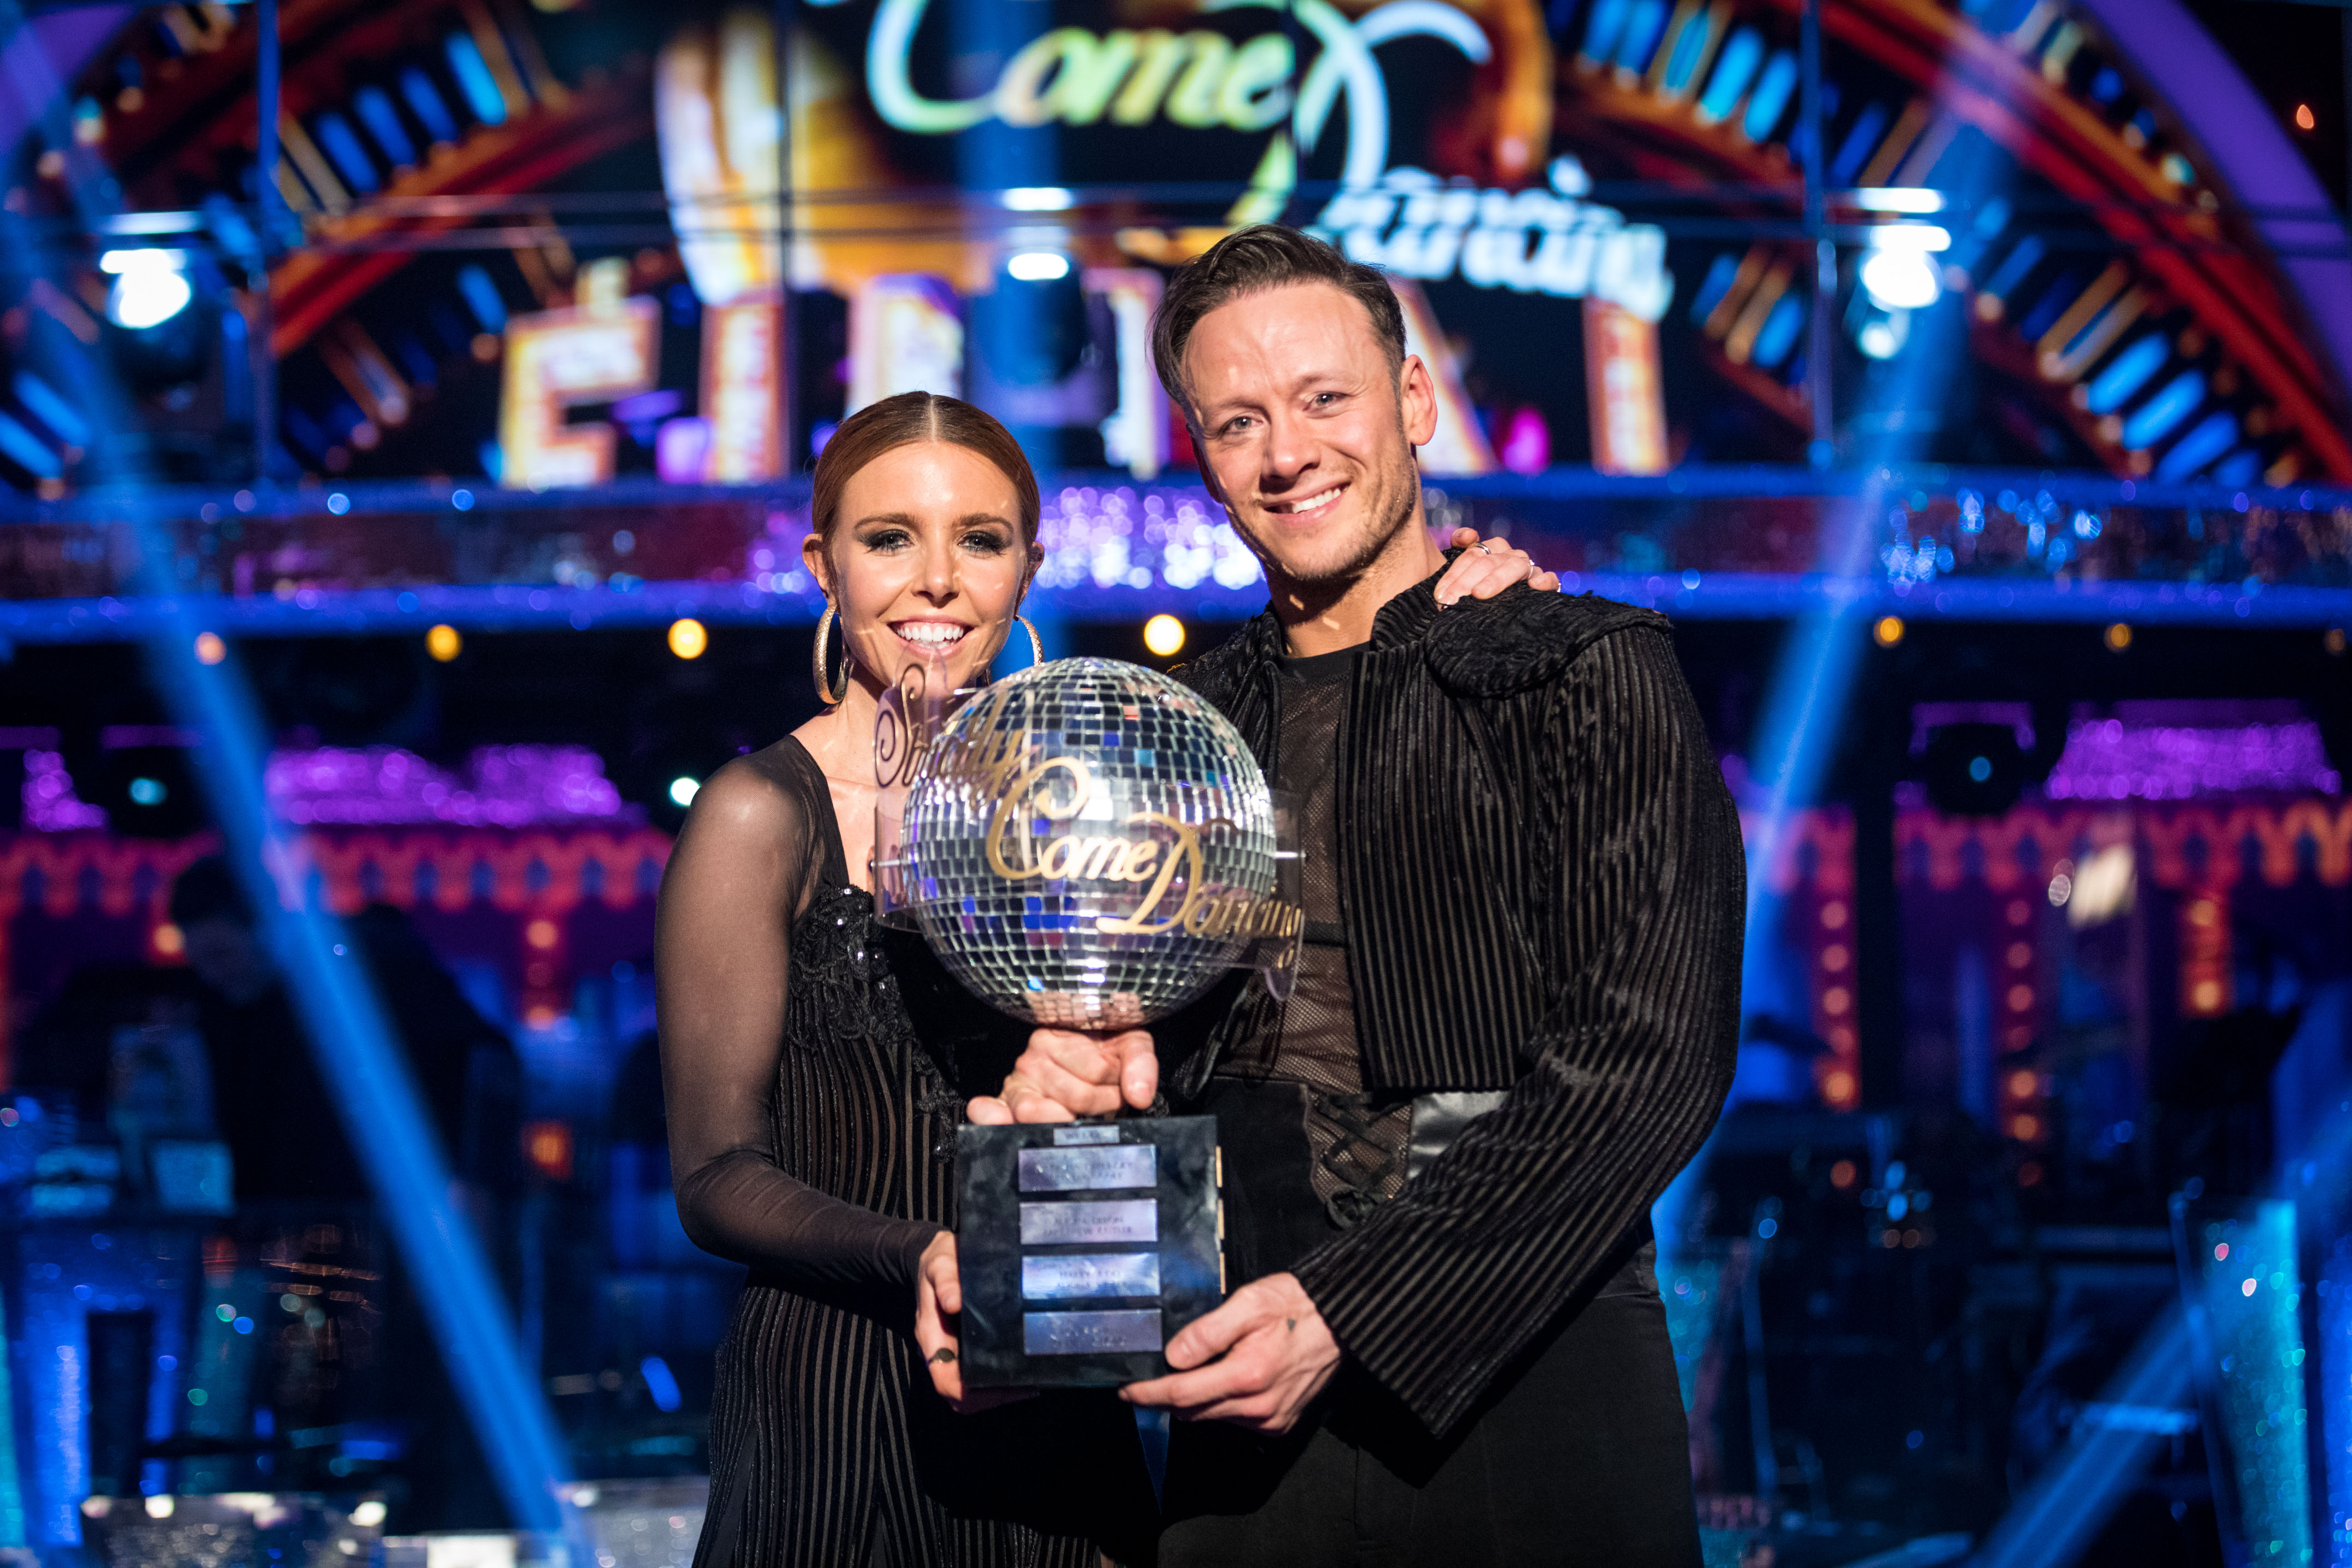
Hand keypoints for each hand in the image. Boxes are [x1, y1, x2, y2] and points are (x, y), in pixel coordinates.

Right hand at [913, 1231, 1029, 1413]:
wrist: (937, 1257)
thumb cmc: (939, 1261)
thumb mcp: (940, 1263)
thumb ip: (945, 1279)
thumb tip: (954, 1302)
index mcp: (930, 1336)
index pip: (945, 1380)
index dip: (971, 1392)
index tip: (1003, 1385)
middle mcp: (940, 1350)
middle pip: (959, 1396)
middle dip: (990, 1397)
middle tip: (1025, 1387)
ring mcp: (952, 1351)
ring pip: (969, 1391)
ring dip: (995, 1393)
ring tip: (1026, 1383)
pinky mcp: (964, 1348)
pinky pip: (977, 1375)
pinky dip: (996, 1381)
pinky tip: (1019, 1370)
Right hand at [967, 1027, 1156, 1124]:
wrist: (1086, 1052)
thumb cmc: (1102, 1047)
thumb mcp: (1129, 1044)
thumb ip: (1140, 1064)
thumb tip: (1140, 1095)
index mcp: (1056, 1037)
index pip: (1096, 1071)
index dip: (1117, 1083)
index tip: (1121, 1082)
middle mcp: (1031, 1060)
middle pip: (1075, 1097)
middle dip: (1101, 1104)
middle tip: (1107, 1100)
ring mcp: (1017, 1086)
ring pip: (1039, 1112)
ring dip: (1069, 1120)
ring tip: (1083, 1115)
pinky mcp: (1007, 1109)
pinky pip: (990, 1111)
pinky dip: (992, 1117)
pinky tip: (1000, 1120)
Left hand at [1120, 1272, 1339, 1433]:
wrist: (1341, 1320)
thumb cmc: (1295, 1305)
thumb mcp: (1249, 1302)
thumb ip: (1208, 1331)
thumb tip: (1173, 1356)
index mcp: (1247, 1375)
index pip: (1181, 1395)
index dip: (1148, 1394)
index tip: (1126, 1390)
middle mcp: (1258, 1406)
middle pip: (1193, 1411)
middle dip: (1168, 1397)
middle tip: (1154, 1375)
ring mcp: (1270, 1419)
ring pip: (1212, 1417)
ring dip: (1196, 1399)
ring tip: (1198, 1368)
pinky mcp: (1279, 1424)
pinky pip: (1235, 1420)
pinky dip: (1222, 1404)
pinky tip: (1228, 1377)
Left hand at [1438, 526, 1559, 604]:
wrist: (1500, 612)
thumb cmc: (1478, 592)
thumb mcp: (1463, 574)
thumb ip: (1459, 553)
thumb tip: (1468, 534)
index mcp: (1491, 550)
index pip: (1471, 554)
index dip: (1454, 573)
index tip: (1440, 594)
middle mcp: (1510, 556)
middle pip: (1488, 561)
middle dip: (1466, 581)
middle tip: (1450, 600)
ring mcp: (1528, 570)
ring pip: (1515, 566)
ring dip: (1495, 580)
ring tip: (1479, 594)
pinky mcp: (1545, 585)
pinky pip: (1550, 579)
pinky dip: (1544, 580)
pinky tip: (1534, 586)